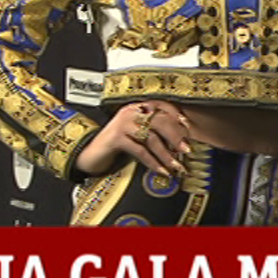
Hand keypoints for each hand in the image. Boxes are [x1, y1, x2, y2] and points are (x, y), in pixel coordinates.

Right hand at [74, 100, 191, 178]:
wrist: (89, 154)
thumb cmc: (116, 145)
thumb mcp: (136, 135)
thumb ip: (153, 134)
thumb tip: (179, 144)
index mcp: (138, 108)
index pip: (161, 106)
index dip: (176, 116)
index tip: (189, 129)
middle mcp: (131, 111)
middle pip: (159, 120)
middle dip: (175, 136)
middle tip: (187, 150)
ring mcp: (122, 123)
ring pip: (151, 137)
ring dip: (166, 154)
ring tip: (176, 166)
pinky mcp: (116, 137)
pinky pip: (139, 150)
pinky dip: (152, 162)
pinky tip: (161, 170)